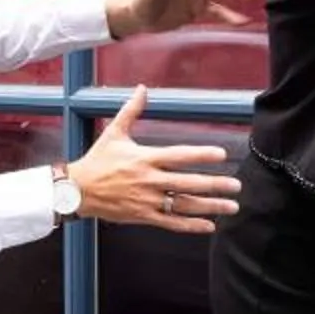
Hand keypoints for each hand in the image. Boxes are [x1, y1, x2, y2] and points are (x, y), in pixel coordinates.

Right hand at [67, 87, 243, 234]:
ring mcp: (148, 200)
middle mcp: (150, 180)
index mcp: (145, 158)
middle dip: (215, 185)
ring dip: (210, 207)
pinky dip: (191, 225)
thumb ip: (132, 110)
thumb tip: (142, 88)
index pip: (179, 156)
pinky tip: (209, 225)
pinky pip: (171, 223)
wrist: (79, 190)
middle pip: (188, 183)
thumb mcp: (114, 132)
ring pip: (184, 205)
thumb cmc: (98, 160)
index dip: (201, 154)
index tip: (222, 155)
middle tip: (236, 186)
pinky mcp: (144, 216)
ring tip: (231, 207)